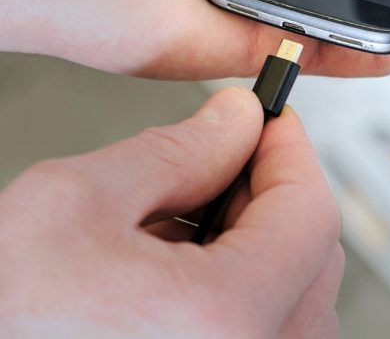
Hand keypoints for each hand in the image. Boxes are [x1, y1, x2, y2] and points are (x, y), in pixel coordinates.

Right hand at [0, 88, 340, 337]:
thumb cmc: (2, 319)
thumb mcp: (73, 204)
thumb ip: (176, 152)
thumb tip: (236, 120)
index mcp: (226, 316)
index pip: (311, 211)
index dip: (290, 152)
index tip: (269, 119)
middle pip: (311, 256)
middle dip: (268, 196)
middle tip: (218, 163)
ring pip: (293, 298)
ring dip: (252, 245)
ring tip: (176, 228)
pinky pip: (266, 333)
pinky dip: (237, 292)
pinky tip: (175, 277)